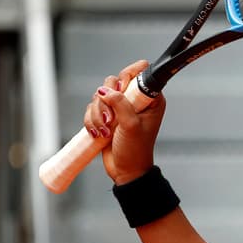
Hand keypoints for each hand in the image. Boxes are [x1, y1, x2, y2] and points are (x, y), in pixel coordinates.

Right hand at [82, 59, 164, 185]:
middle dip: (106, 100)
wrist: (125, 170)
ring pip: (99, 95)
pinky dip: (91, 120)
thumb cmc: (135, 150)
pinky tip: (98, 134)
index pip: (140, 72)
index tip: (120, 91)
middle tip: (110, 118)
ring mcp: (120, 107)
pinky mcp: (107, 115)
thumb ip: (120, 104)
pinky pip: (92, 108)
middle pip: (113, 81)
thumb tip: (105, 90)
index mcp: (150, 99)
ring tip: (105, 131)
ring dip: (97, 114)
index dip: (127, 77)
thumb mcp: (131, 125)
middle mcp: (135, 100)